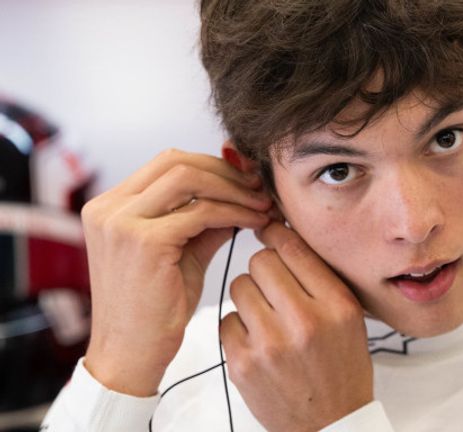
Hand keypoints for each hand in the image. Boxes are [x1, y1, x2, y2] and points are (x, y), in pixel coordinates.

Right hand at [82, 148, 271, 395]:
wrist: (131, 355)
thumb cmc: (156, 308)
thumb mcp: (183, 252)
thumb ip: (205, 218)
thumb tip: (244, 191)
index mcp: (110, 205)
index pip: (168, 162)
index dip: (214, 164)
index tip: (249, 178)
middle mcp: (108, 207)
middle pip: (178, 161)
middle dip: (227, 171)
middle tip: (261, 186)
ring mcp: (121, 222)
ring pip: (190, 179)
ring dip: (234, 188)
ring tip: (264, 204)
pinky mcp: (144, 241)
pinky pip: (201, 212)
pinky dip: (235, 211)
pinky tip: (256, 221)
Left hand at [220, 222, 372, 431]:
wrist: (329, 424)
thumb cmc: (341, 368)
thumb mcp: (349, 319)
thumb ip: (320, 279)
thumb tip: (283, 234)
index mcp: (337, 305)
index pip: (294, 247)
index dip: (276, 234)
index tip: (269, 232)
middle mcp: (305, 321)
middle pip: (261, 261)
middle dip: (264, 269)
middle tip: (274, 287)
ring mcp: (270, 344)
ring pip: (239, 286)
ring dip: (250, 296)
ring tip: (267, 317)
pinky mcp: (242, 363)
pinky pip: (226, 319)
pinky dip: (238, 326)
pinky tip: (258, 342)